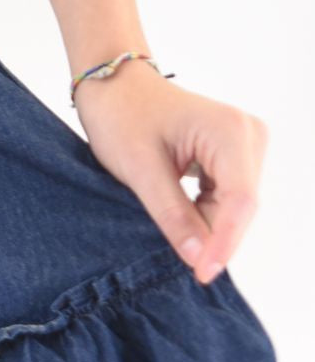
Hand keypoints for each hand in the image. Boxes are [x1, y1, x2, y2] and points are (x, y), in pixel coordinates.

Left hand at [72, 63, 267, 283]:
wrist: (115, 87)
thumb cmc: (121, 118)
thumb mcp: (140, 171)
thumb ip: (172, 215)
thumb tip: (198, 258)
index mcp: (229, 131)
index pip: (240, 200)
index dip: (223, 243)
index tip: (202, 274)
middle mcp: (247, 134)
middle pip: (241, 206)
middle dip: (215, 238)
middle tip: (184, 267)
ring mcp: (244, 144)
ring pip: (235, 206)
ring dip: (208, 228)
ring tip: (171, 236)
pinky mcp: (233, 154)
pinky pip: (226, 198)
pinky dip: (204, 216)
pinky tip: (180, 223)